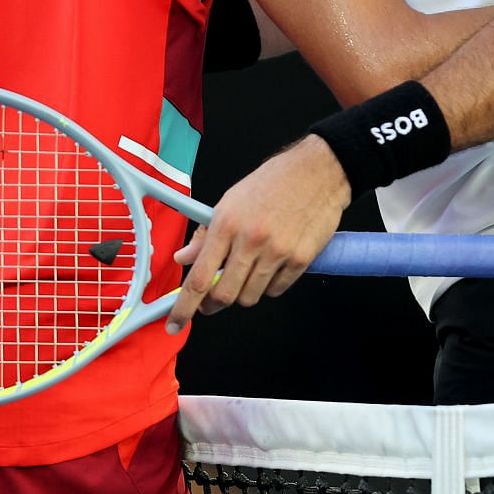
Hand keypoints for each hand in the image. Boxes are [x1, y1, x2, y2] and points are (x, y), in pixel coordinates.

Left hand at [164, 136, 349, 333]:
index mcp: (227, 223)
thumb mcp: (231, 201)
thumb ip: (206, 235)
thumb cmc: (274, 182)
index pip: (199, 276)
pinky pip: (276, 290)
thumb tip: (184, 258)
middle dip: (213, 304)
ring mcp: (277, 252)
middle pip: (224, 295)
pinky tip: (271, 265)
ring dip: (244, 292)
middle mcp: (250, 240)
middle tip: (212, 301)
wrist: (318, 172)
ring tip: (249, 270)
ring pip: (250, 296)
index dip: (184, 306)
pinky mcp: (300, 260)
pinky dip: (269, 285)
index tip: (175, 321)